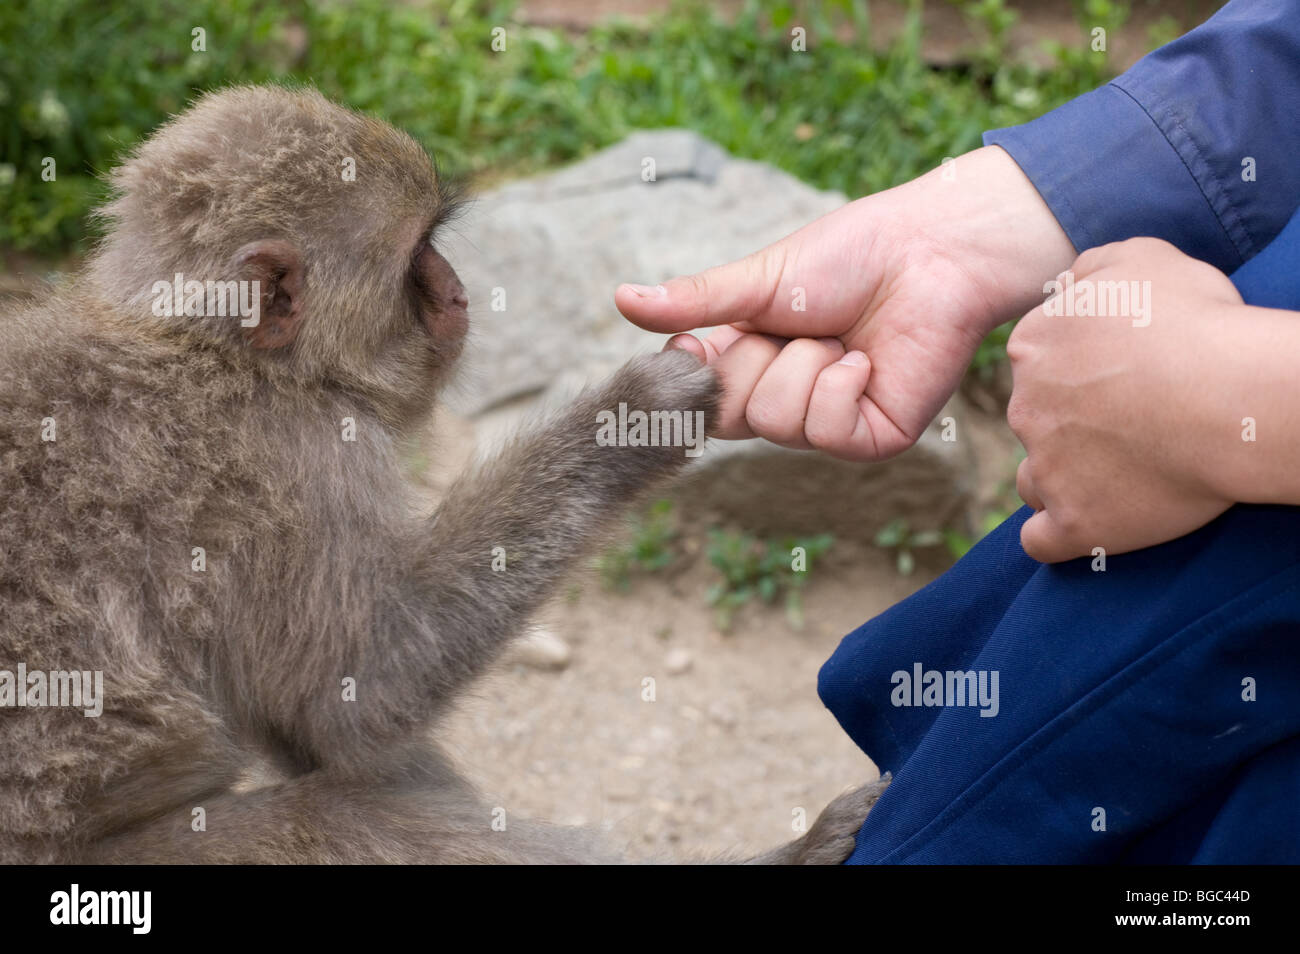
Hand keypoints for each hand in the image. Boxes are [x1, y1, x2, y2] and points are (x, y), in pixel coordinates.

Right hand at [616, 146, 1075, 460]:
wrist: (929, 251)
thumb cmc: (850, 256)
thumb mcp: (757, 280)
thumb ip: (694, 301)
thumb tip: (622, 298)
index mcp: (752, 363)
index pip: (698, 398)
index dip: (694, 376)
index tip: (693, 346)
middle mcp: (785, 398)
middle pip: (731, 416)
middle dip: (757, 360)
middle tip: (797, 325)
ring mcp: (826, 423)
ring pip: (777, 421)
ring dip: (806, 365)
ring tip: (840, 336)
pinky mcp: (869, 438)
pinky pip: (825, 431)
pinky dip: (840, 385)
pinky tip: (864, 359)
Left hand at [1008, 237, 1243, 561]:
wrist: (1234, 398)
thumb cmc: (1197, 323)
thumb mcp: (1142, 260)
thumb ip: (1090, 269)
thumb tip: (1065, 286)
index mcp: (1032, 346)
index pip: (1036, 363)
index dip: (1078, 372)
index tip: (1124, 379)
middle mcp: (1024, 408)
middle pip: (1034, 421)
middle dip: (1071, 425)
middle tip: (1136, 425)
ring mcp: (1045, 469)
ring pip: (1034, 480)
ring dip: (1062, 480)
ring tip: (1117, 477)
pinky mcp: (1072, 523)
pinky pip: (1042, 541)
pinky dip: (1059, 536)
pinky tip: (1087, 526)